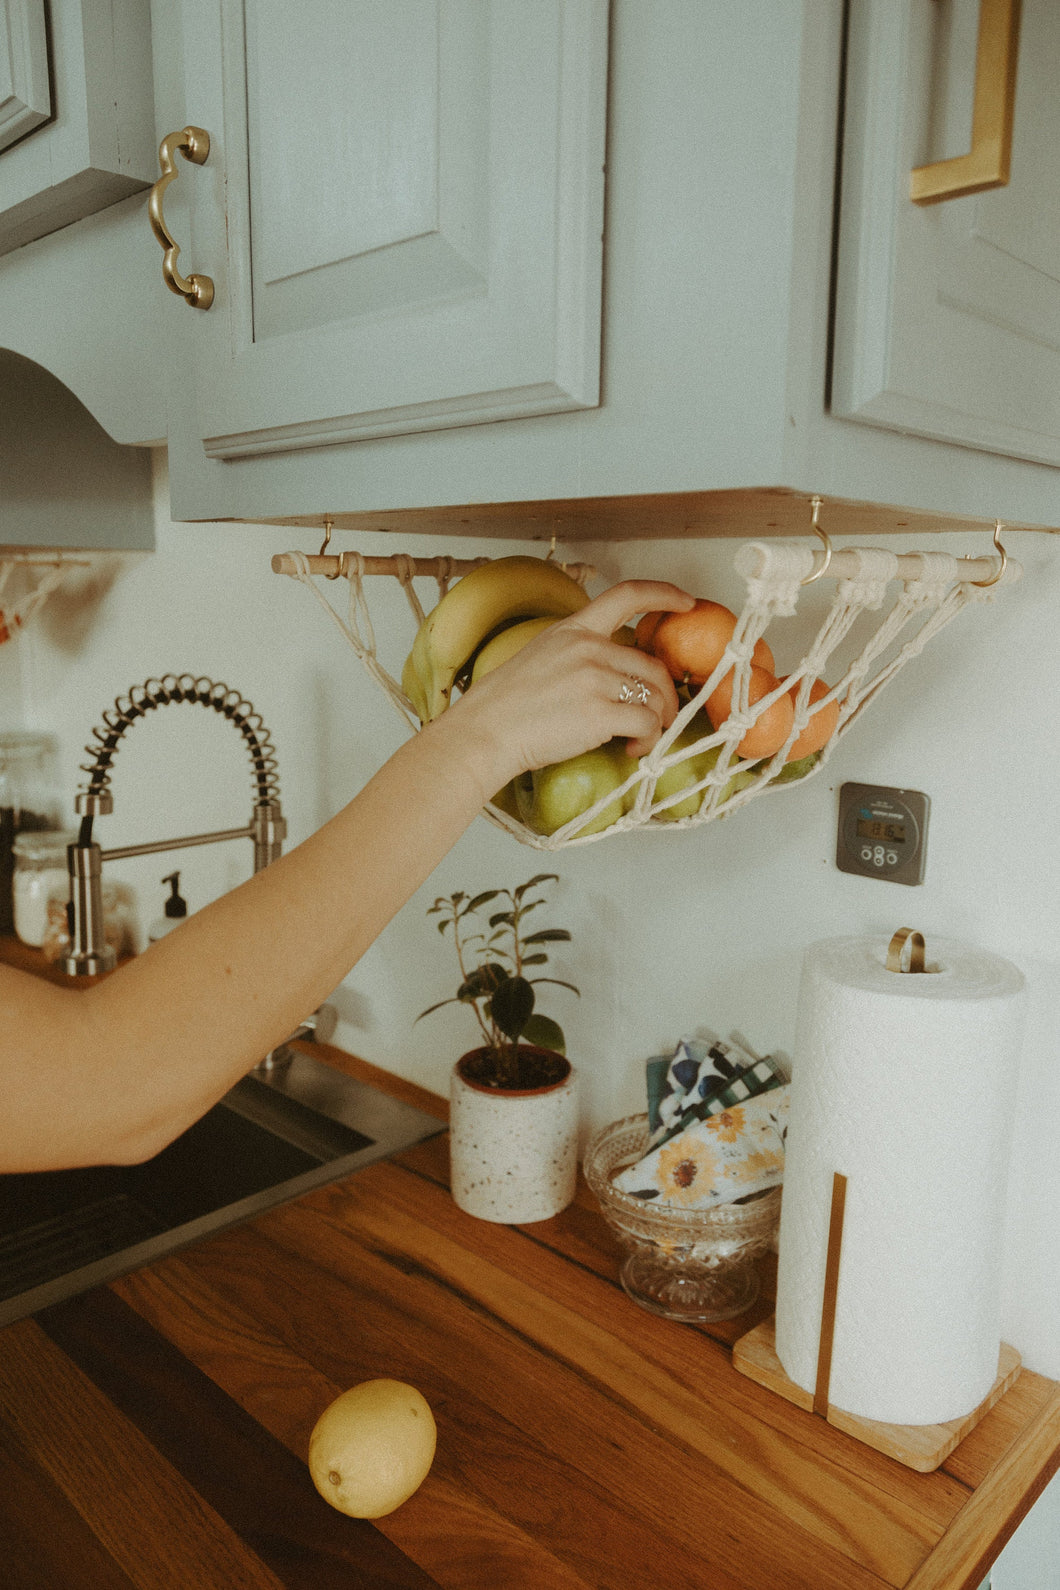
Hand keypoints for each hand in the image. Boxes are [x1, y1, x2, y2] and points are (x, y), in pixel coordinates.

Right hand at [443, 579, 695, 787]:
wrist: (484, 733)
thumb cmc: (506, 705)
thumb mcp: (540, 657)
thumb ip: (577, 655)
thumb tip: (615, 675)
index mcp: (573, 629)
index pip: (626, 595)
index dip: (663, 594)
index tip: (685, 601)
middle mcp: (587, 647)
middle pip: (653, 665)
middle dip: (667, 696)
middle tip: (660, 718)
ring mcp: (594, 679)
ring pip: (654, 697)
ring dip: (656, 723)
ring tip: (637, 740)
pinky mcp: (599, 713)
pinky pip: (646, 724)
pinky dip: (647, 740)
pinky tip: (629, 749)